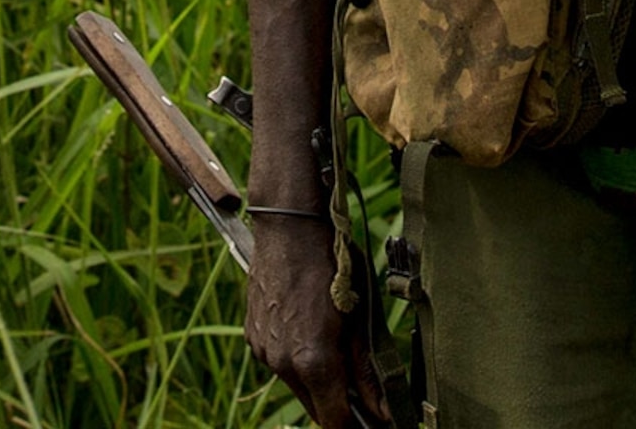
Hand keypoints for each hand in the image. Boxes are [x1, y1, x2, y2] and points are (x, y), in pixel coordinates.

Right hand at [246, 214, 386, 427]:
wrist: (289, 226)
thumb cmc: (331, 263)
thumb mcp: (360, 317)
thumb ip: (367, 370)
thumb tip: (383, 410)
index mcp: (313, 361)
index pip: (334, 421)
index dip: (356, 424)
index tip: (374, 419)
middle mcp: (283, 363)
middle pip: (314, 408)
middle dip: (337, 404)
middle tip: (361, 388)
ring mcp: (263, 350)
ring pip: (295, 384)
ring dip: (316, 379)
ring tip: (334, 344)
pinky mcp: (252, 336)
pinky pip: (279, 361)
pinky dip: (296, 358)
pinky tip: (310, 328)